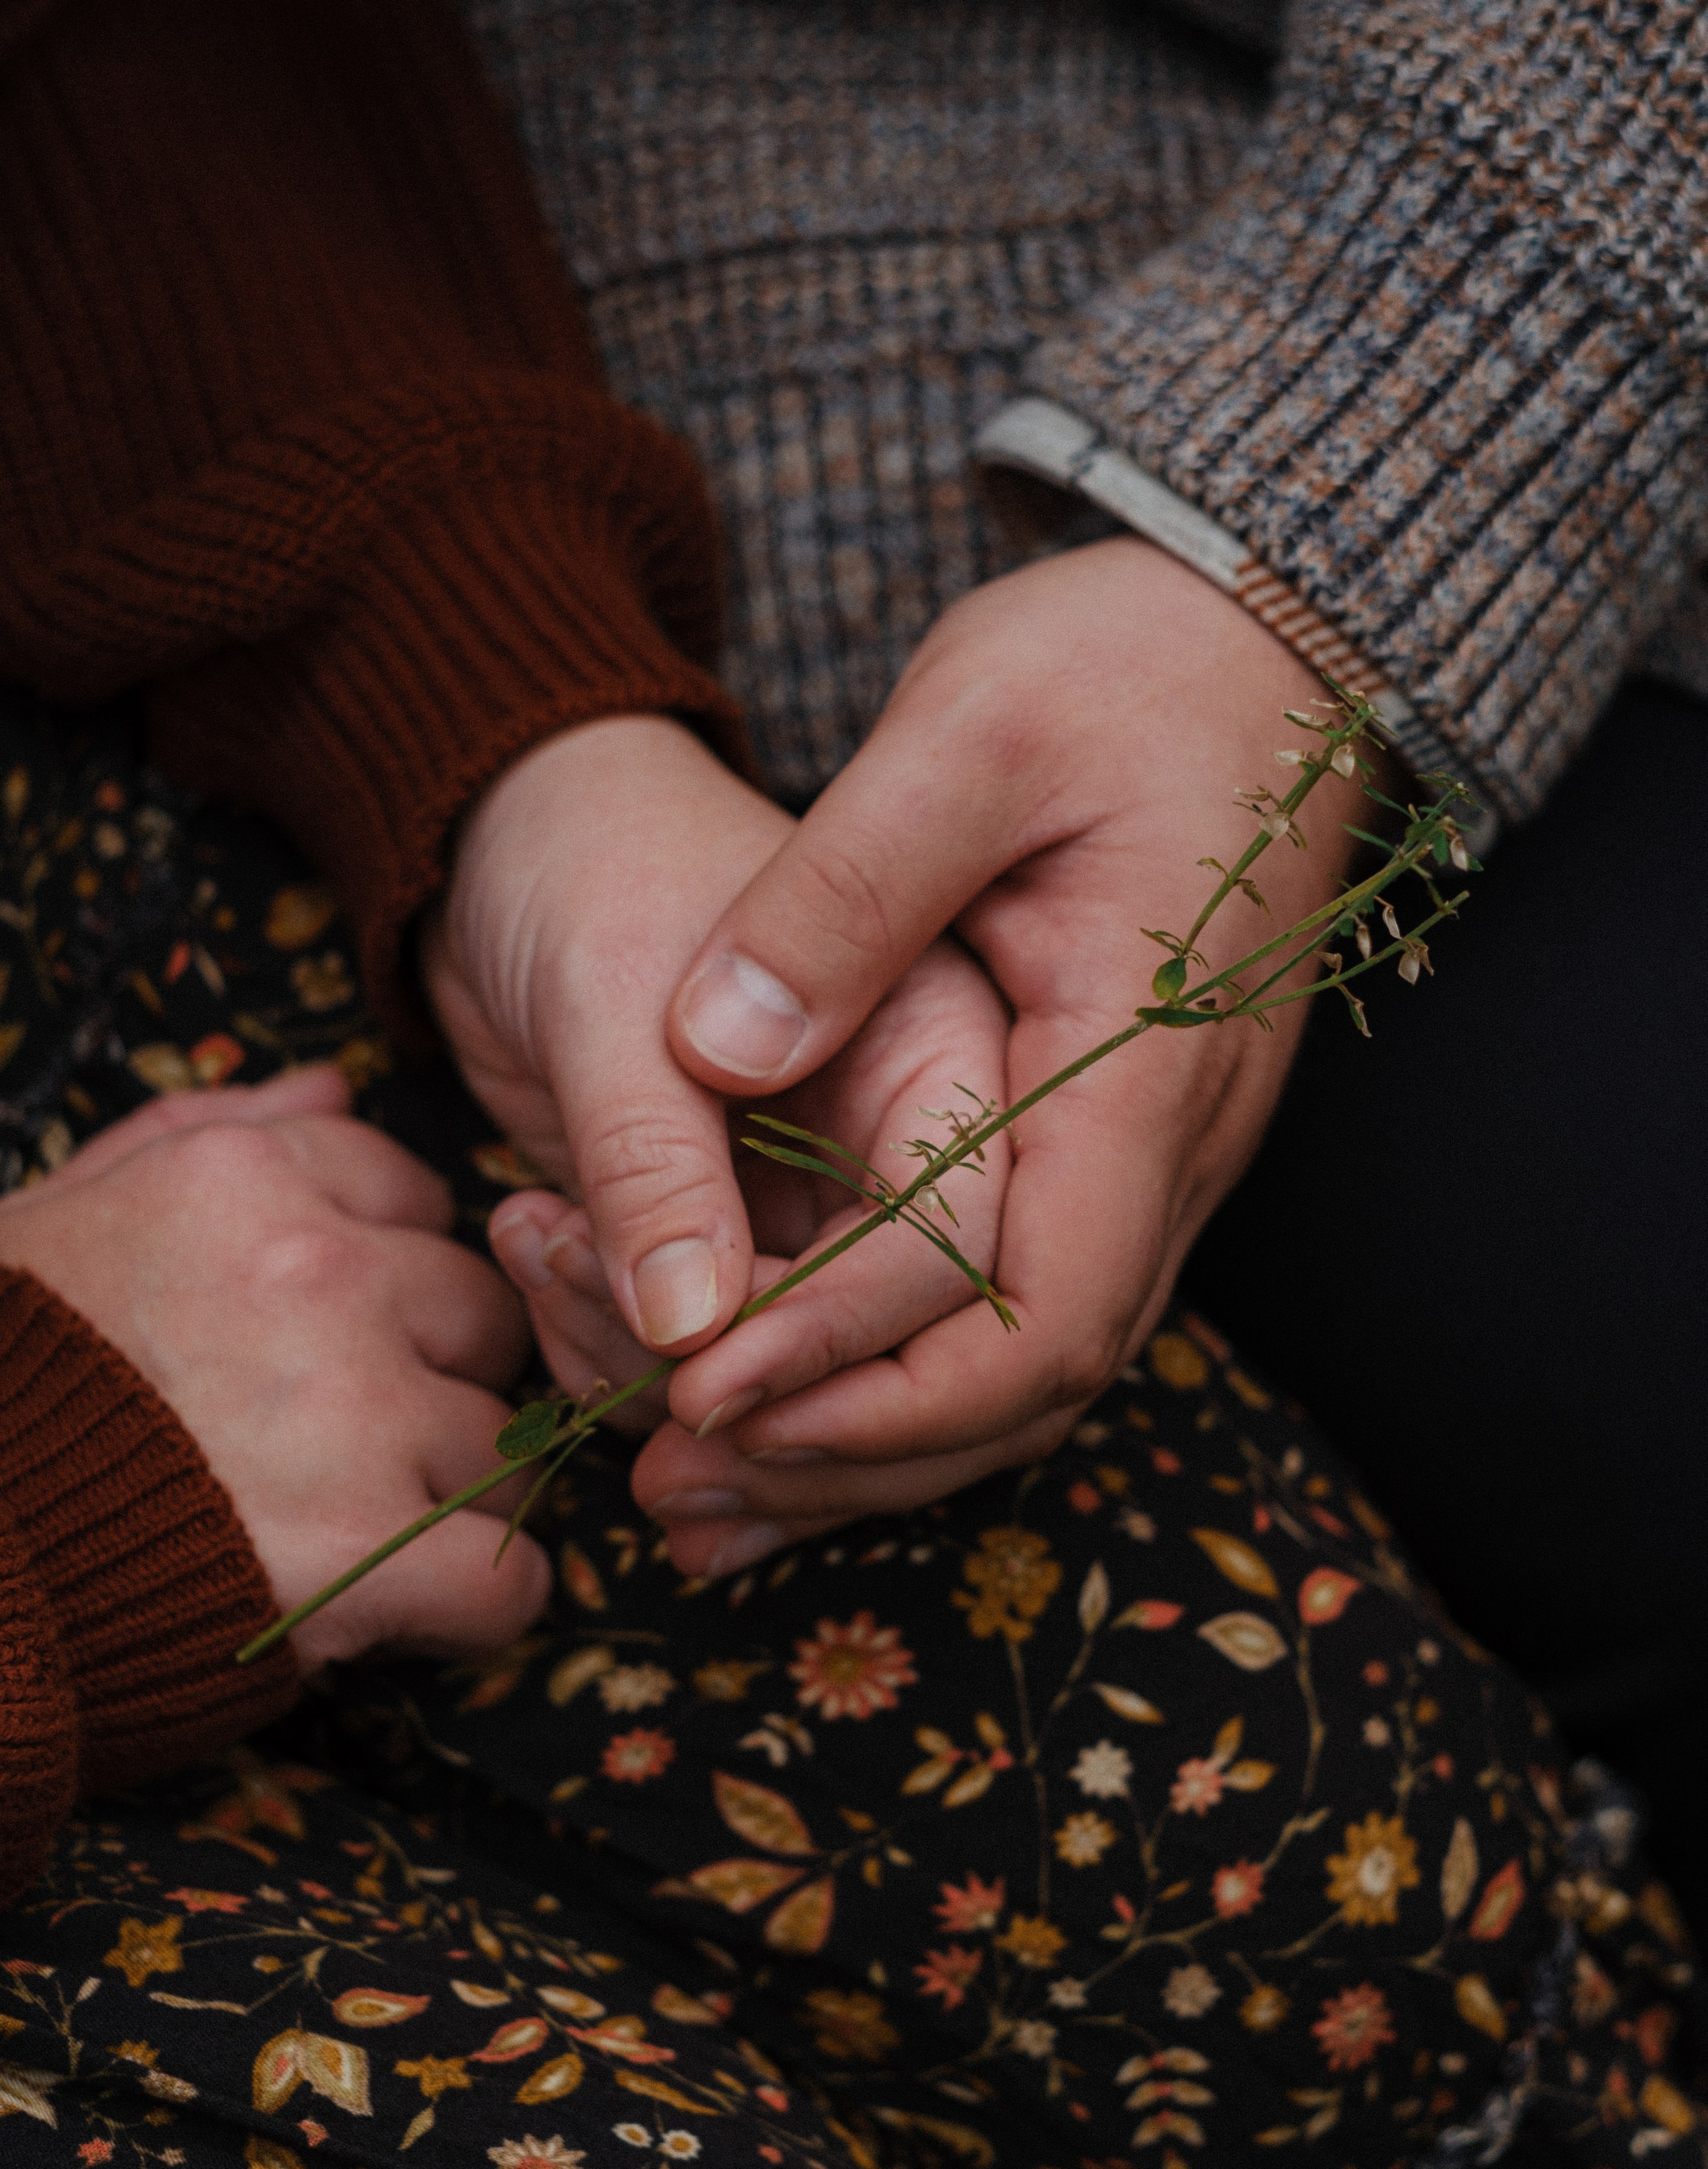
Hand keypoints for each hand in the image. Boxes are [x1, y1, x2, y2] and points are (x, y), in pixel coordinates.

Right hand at [0, 1068, 546, 1667]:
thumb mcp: (67, 1214)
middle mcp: (320, 1276)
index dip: (385, 1275)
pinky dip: (480, 1600)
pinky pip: (507, 1573)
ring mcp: (356, 1412)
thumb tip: (336, 1082)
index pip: (413, 1194)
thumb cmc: (0, 1379)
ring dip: (451, 1491)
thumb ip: (205, 1130)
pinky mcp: (372, 1551)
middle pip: (479, 1315)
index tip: (337, 1332)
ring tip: (362, 1527)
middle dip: (437, 1375)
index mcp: (246, 1183)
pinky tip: (415, 1603)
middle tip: (359, 1438)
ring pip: (500, 1441)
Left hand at [424, 717, 1010, 1488]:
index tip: (704, 1390)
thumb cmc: (632, 812)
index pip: (1021, 1274)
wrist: (562, 793)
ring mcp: (925, 1205)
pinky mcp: (821, 1244)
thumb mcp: (662, 914)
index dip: (871, 1357)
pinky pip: (824, 1363)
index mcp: (1035, 1043)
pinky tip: (605, 1384)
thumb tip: (686, 1313)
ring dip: (763, 1444)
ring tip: (605, 1428)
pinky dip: (719, 1398)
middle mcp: (1015, 1140)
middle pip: (990, 1376)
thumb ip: (676, 1115)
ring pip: (912, 1391)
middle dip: (823, 1450)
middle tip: (662, 1482)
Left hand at [650, 539, 1366, 1560]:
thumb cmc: (1130, 667)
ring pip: (1023, 1378)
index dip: (870, 1381)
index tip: (705, 1389)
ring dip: (862, 1447)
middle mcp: (1172, 1154)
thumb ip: (846, 891)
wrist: (1265, 641)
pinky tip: (782, 1411)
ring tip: (693, 1482)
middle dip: (844, 1455)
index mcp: (1143, 1068)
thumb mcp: (970, 731)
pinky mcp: (1113, 1152)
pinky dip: (897, 1385)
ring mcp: (1155, 1165)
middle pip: (1023, 1387)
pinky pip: (1015, 1317)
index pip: (1029, 1309)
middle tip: (666, 1480)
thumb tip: (719, 1047)